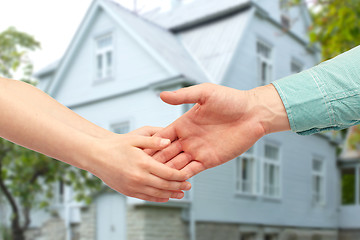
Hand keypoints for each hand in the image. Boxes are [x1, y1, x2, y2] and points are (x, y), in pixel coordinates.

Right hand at [87, 127, 190, 201]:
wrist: (96, 156)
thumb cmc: (116, 145)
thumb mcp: (135, 139)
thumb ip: (153, 140)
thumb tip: (169, 142)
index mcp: (143, 164)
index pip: (168, 173)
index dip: (180, 176)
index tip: (188, 176)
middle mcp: (139, 177)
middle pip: (165, 185)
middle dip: (178, 186)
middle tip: (188, 187)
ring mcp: (133, 186)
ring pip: (157, 194)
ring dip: (170, 195)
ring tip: (180, 195)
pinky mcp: (127, 191)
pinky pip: (146, 198)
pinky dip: (157, 198)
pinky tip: (165, 197)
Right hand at [150, 83, 289, 177]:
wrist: (253, 113)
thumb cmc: (230, 99)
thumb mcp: (205, 93)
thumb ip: (183, 96)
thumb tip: (162, 95)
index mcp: (183, 124)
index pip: (162, 137)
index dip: (150, 145)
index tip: (136, 153)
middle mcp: (188, 139)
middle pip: (165, 153)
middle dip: (153, 161)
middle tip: (137, 170)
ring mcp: (198, 151)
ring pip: (176, 164)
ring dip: (165, 171)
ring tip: (149, 179)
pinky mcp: (209, 160)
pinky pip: (192, 170)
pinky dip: (182, 177)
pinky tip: (171, 182)